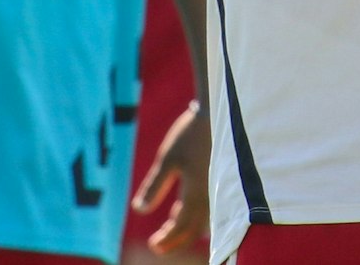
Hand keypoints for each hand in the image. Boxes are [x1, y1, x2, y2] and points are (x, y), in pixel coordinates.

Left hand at [134, 100, 211, 252]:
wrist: (219, 113)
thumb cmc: (191, 134)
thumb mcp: (168, 158)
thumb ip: (154, 186)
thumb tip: (139, 210)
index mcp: (196, 194)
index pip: (181, 227)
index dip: (167, 239)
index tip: (153, 245)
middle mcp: (211, 197)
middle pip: (194, 229)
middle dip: (176, 240)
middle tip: (158, 245)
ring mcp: (219, 189)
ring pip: (203, 220)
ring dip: (185, 228)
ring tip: (169, 226)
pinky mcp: (221, 181)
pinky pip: (209, 208)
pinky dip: (194, 214)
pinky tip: (182, 208)